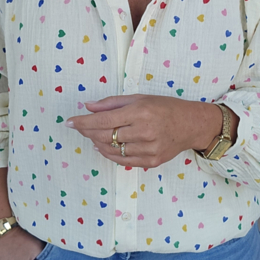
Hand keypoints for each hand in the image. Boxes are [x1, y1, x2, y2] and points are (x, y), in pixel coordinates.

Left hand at [65, 94, 222, 167]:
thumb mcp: (139, 98)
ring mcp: (148, 149)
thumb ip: (112, 103)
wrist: (191, 125)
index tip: (69, 122)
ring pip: (112, 150)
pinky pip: (123, 160)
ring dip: (97, 143)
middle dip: (87, 132)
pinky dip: (109, 154)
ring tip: (92, 135)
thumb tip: (87, 107)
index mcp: (140, 112)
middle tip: (79, 127)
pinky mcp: (151, 161)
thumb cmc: (165, 107)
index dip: (83, 122)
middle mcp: (144, 131)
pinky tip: (103, 147)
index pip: (103, 120)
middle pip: (105, 136)